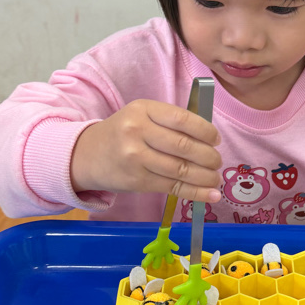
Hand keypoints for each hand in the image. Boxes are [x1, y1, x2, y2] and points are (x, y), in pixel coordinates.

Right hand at [70, 99, 221, 201]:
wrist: (87, 155)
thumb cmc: (122, 133)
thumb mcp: (141, 116)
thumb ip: (170, 123)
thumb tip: (210, 139)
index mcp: (143, 109)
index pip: (182, 119)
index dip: (205, 131)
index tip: (216, 140)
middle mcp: (137, 131)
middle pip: (184, 146)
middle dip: (209, 157)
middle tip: (217, 162)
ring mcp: (135, 158)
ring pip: (181, 169)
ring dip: (206, 177)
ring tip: (215, 179)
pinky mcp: (136, 181)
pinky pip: (173, 187)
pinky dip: (196, 193)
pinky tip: (210, 195)